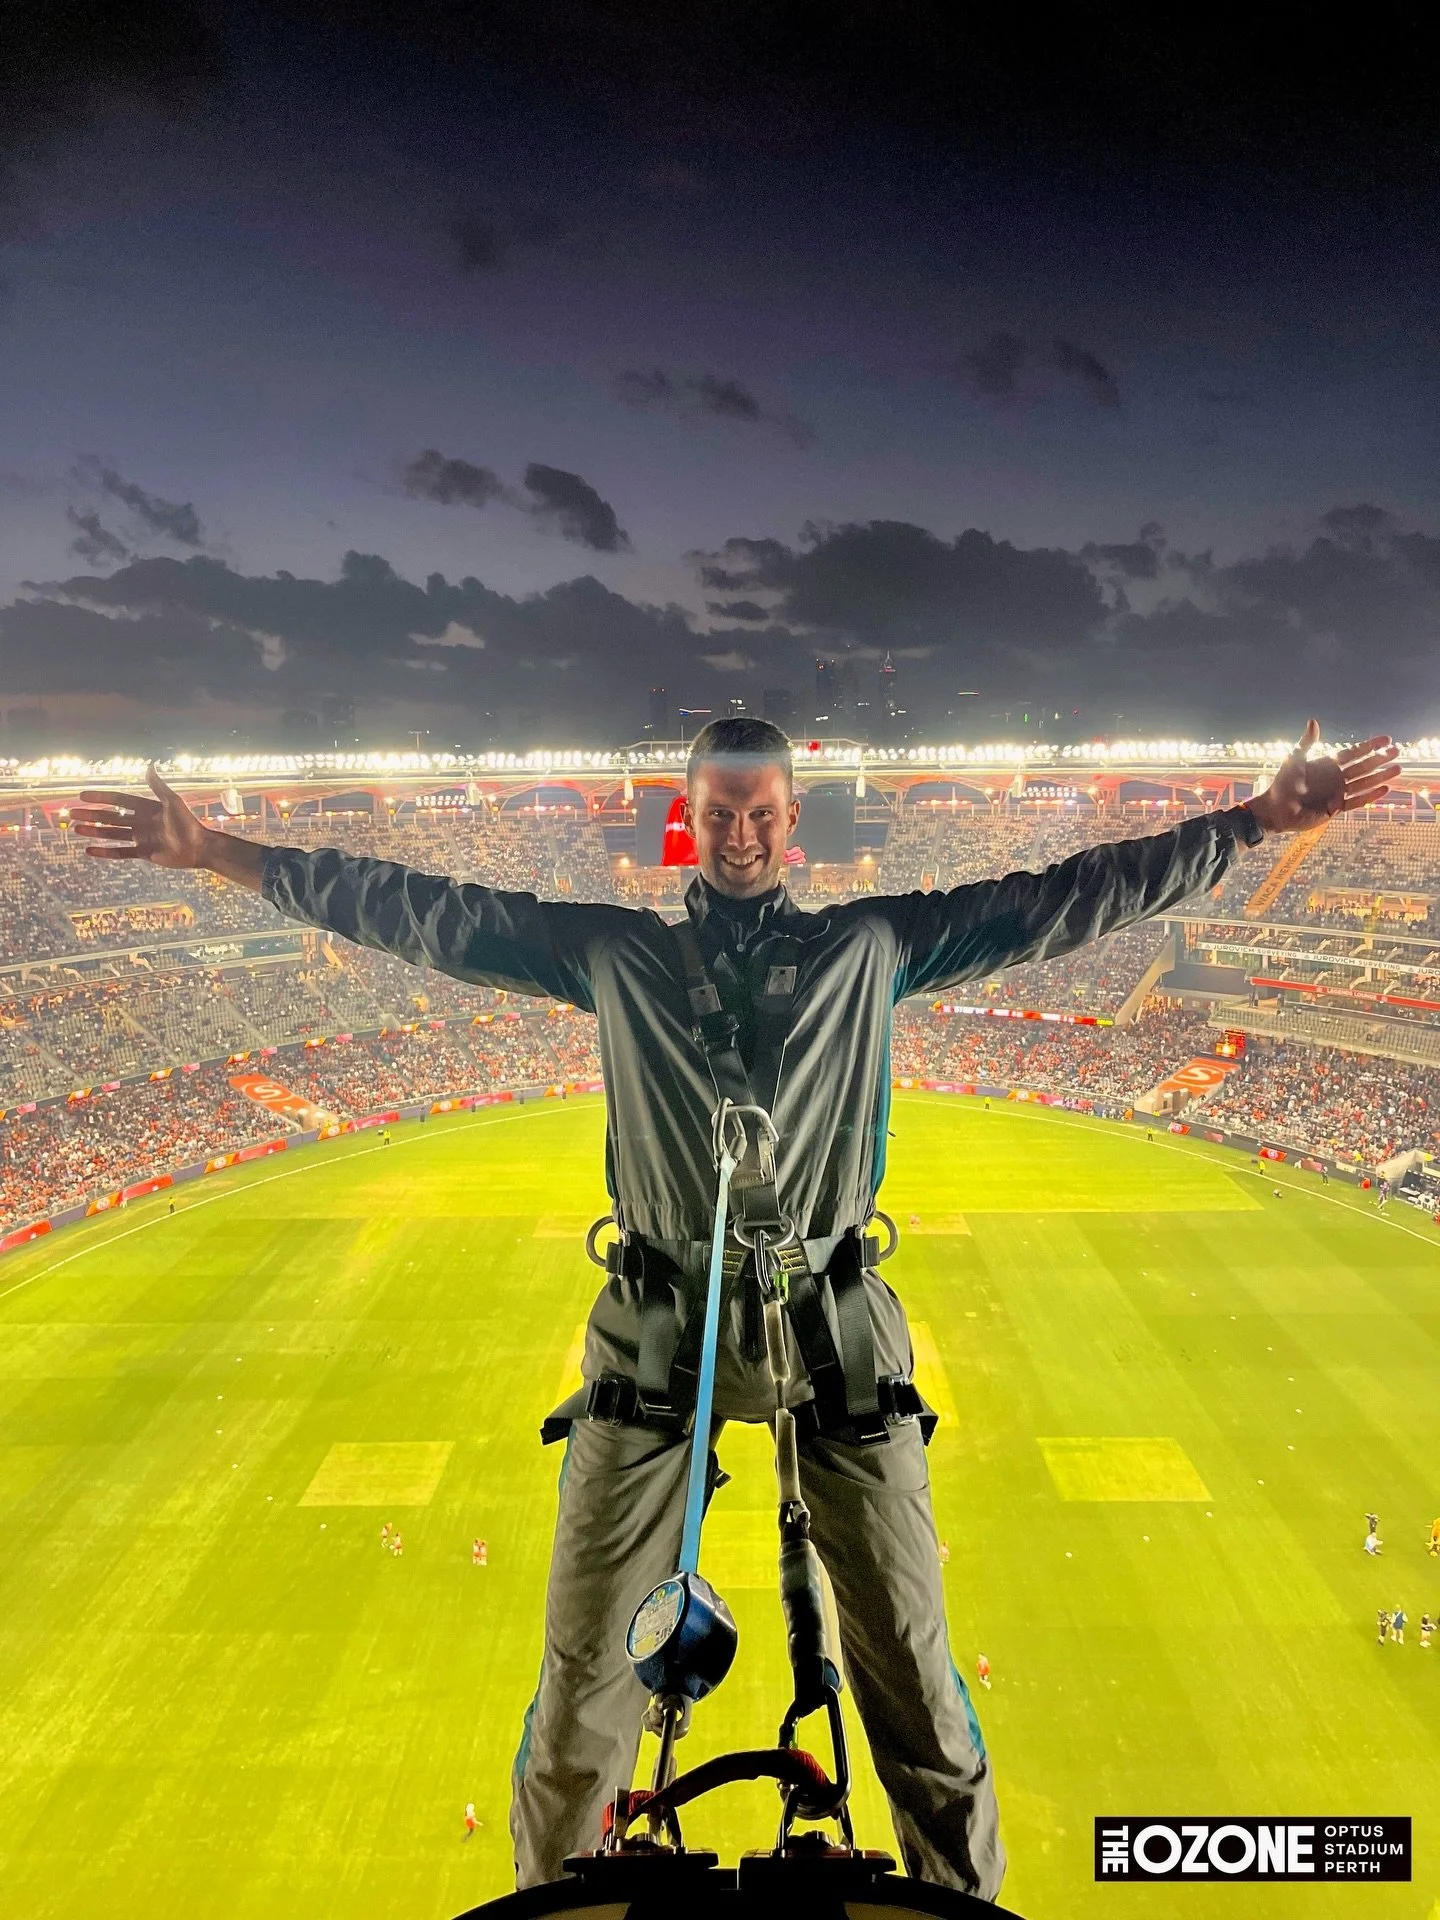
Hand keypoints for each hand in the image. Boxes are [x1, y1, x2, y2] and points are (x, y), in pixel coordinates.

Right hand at [70, 764, 214, 868]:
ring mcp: (141, 838)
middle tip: (72, 812)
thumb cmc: (188, 823)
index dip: (101, 797)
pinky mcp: (143, 853)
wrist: (199, 847)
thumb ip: (158, 787)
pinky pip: (121, 853)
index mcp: (147, 807)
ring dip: (94, 831)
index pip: (119, 800)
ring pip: (112, 833)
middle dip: (92, 815)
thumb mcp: (173, 802)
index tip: (83, 795)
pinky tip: (89, 850)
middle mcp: (141, 822)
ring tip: (76, 828)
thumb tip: (148, 766)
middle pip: (111, 817)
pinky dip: (105, 852)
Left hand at [1247, 720, 1399, 834]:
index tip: (1385, 739)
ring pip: (1364, 783)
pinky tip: (1385, 789)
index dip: (1369, 746)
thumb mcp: (1294, 760)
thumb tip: (1313, 721)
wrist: (1276, 809)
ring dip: (1380, 776)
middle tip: (1397, 751)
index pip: (1353, 753)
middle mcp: (1336, 777)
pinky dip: (1370, 796)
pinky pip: (1356, 801)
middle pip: (1363, 767)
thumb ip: (1306, 743)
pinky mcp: (1336, 808)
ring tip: (1398, 769)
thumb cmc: (1282, 784)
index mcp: (1328, 764)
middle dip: (1380, 759)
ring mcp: (1337, 792)